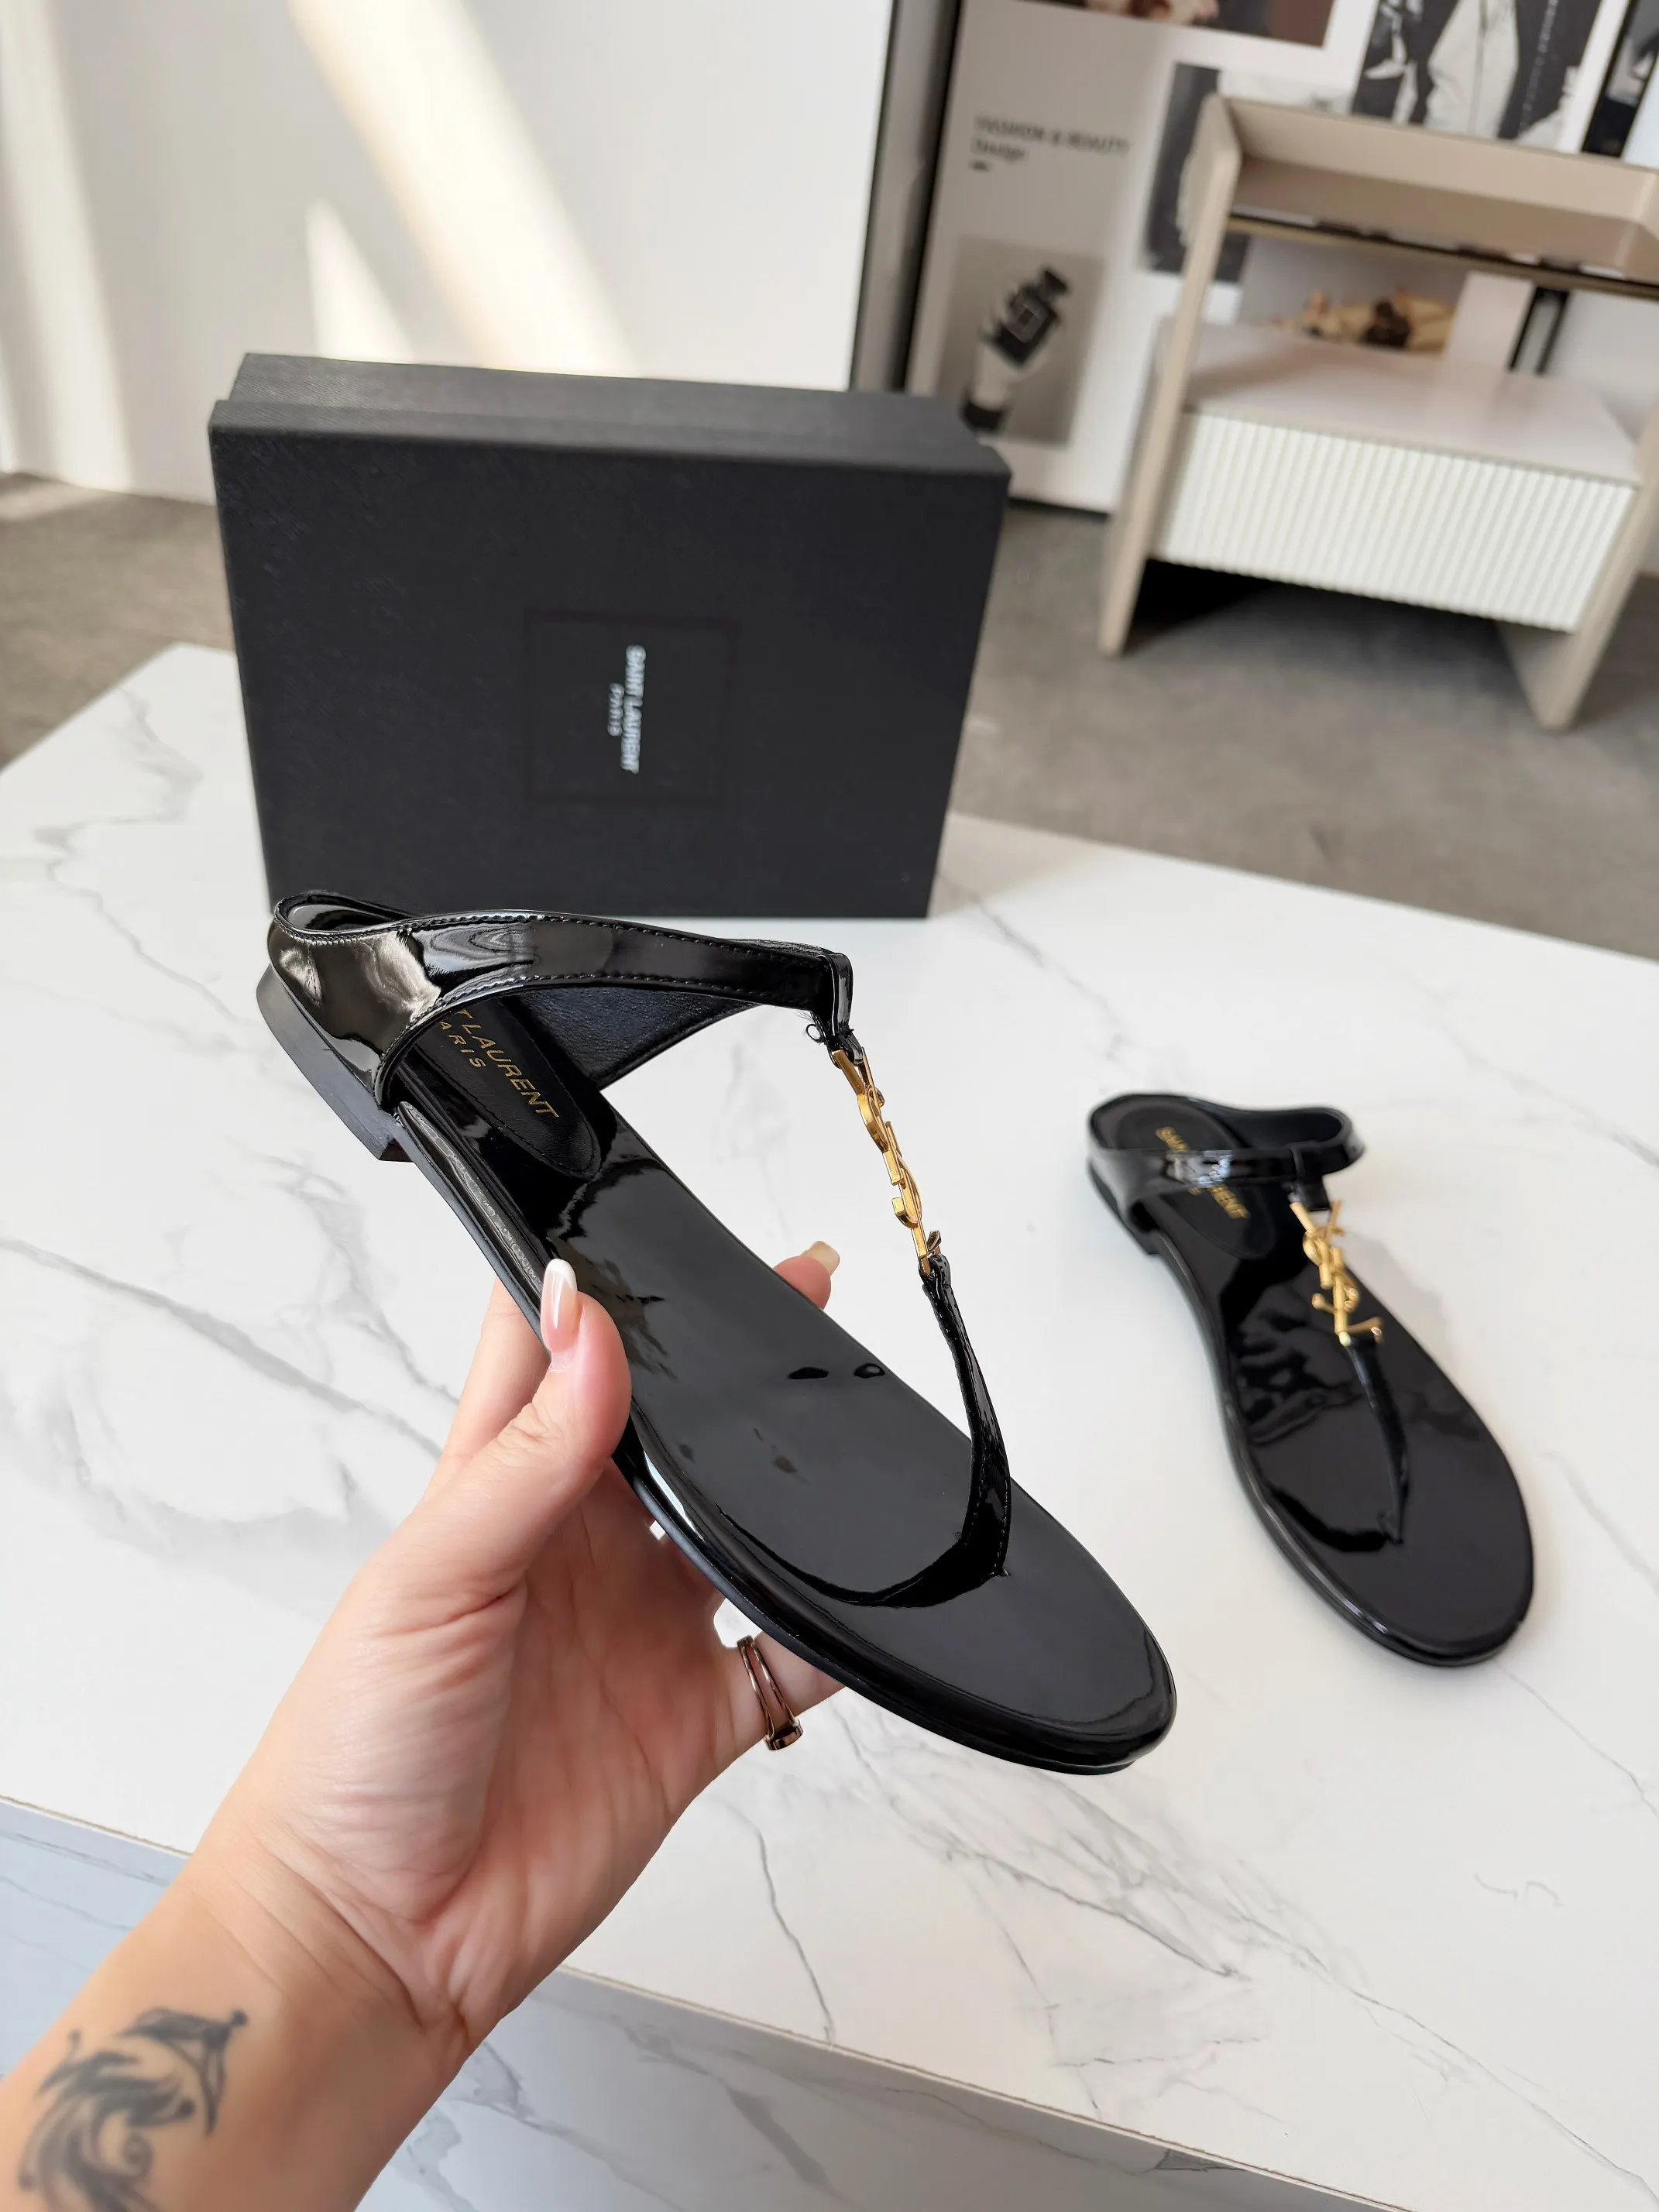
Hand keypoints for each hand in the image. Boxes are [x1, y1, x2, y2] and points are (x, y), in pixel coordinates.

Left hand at [192, 1248, 841, 2067]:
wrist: (376, 1937)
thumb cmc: (353, 1754)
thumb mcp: (431, 1578)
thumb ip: (523, 1455)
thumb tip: (587, 1323)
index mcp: (498, 1492)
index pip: (552, 1355)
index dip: (601, 1289)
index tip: (661, 1228)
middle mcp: (578, 1552)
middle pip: (671, 1430)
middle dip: (729, 1368)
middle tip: (800, 1295)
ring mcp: (640, 1635)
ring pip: (741, 1533)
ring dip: (793, 1485)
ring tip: (853, 1419)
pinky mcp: (690, 1722)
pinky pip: (788, 1661)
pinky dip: (839, 1632)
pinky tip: (875, 1599)